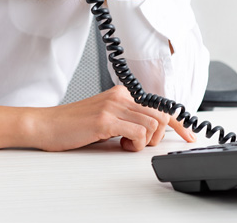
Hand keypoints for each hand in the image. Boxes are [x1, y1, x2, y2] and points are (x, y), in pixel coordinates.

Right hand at [30, 85, 195, 151]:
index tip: (189, 136)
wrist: (47, 125)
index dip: (179, 122)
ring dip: (143, 142)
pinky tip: (119, 143)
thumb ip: (128, 119)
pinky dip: (135, 144)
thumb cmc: (74, 125)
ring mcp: (113, 106)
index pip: (159, 105)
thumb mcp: (107, 118)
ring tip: (123, 142)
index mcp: (121, 93)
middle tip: (138, 143)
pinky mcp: (105, 119)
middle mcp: (120, 95)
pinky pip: (139, 133)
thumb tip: (153, 132)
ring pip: (153, 125)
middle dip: (158, 137)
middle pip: (161, 115)